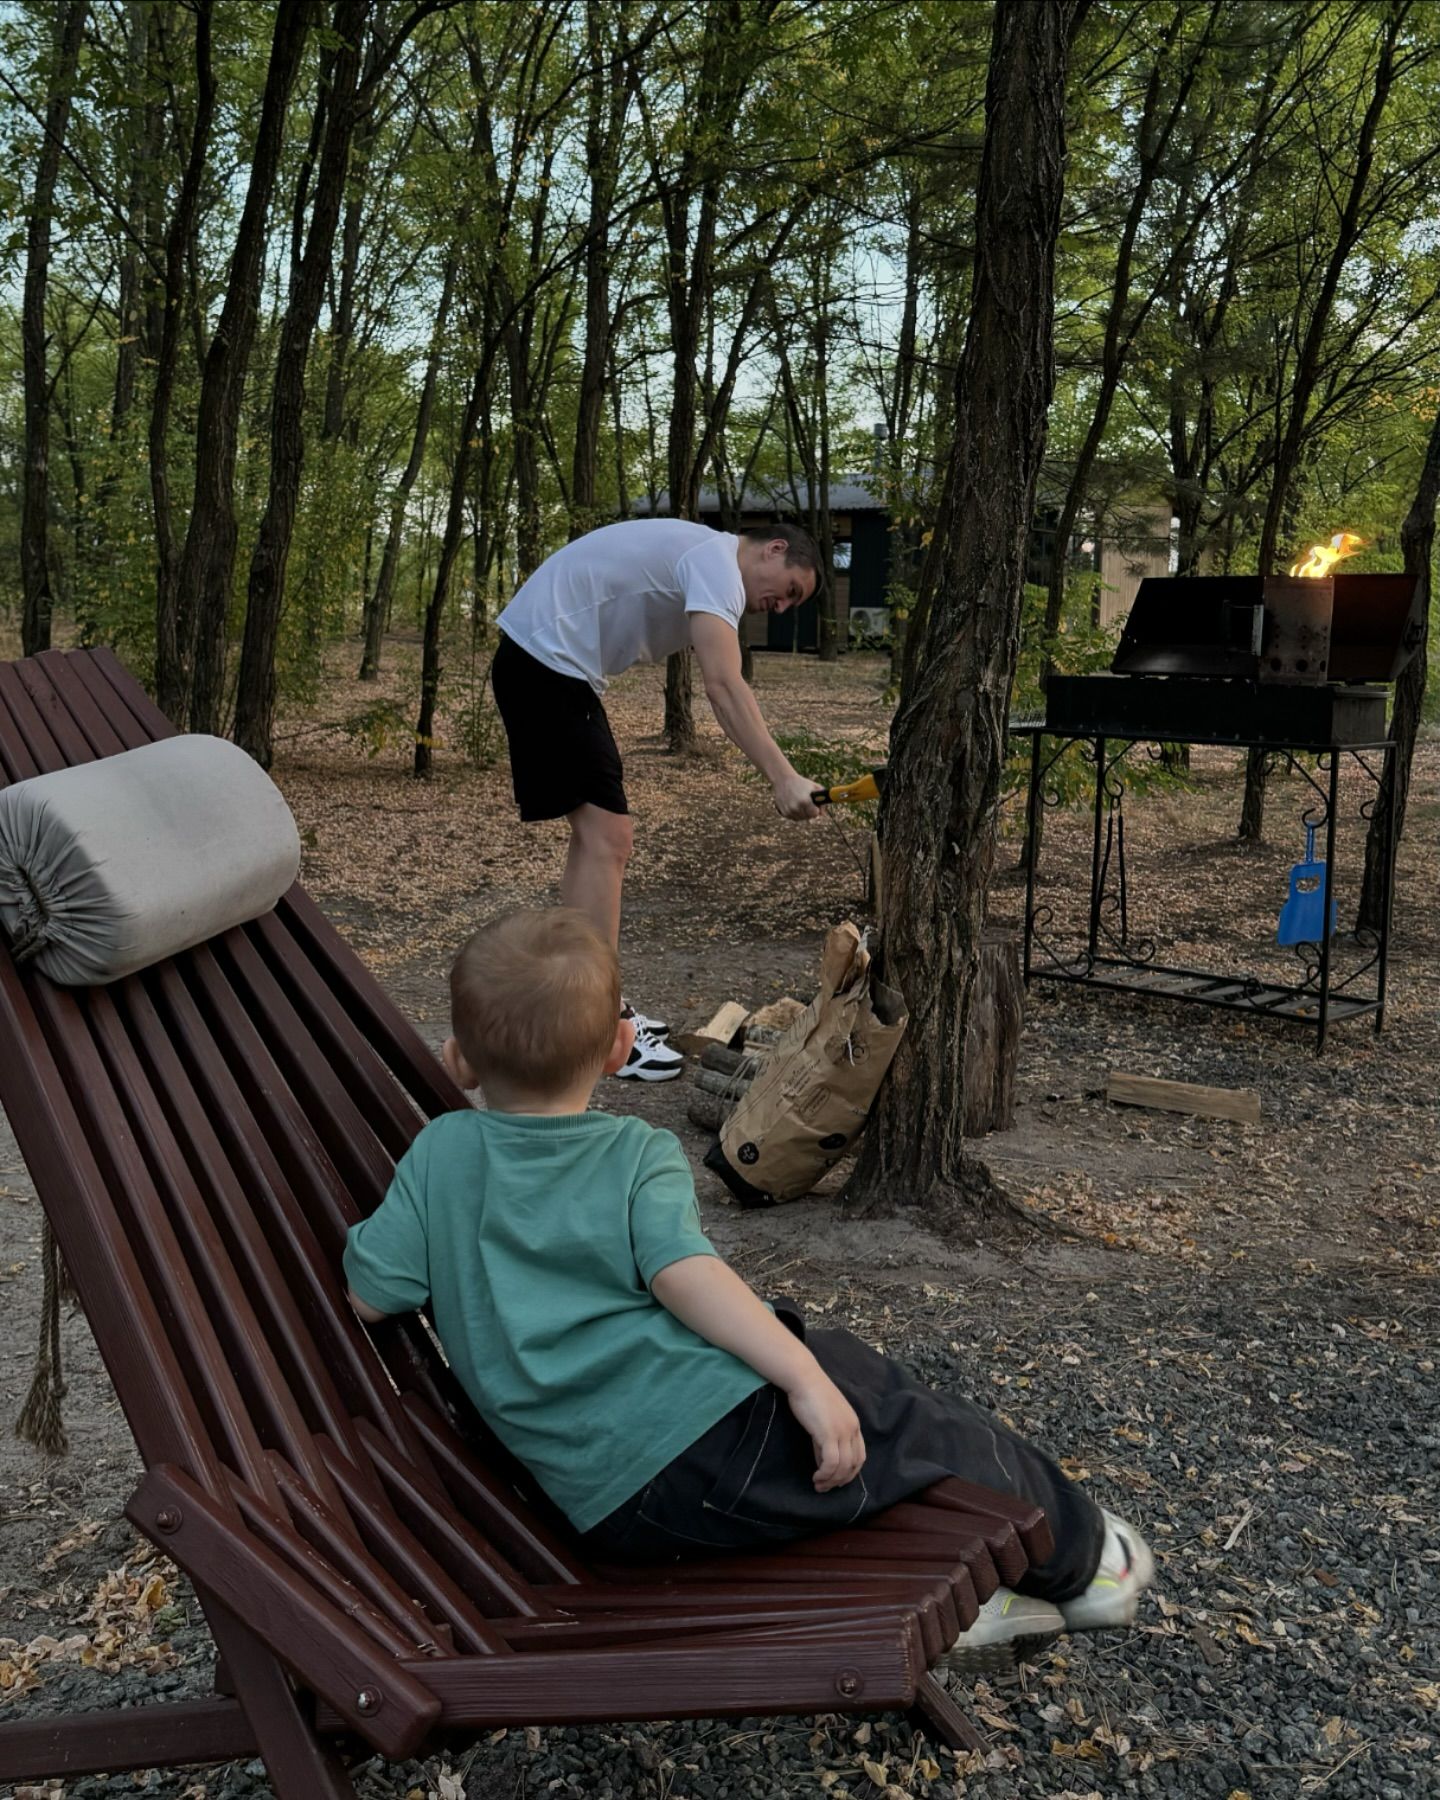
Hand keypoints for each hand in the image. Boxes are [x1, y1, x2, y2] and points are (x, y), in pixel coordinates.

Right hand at [772, 769, 820, 821]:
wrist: (783, 780)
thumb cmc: (801, 783)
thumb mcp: (815, 787)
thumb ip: (823, 799)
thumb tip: (823, 814)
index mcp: (805, 801)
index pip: (815, 814)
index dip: (817, 810)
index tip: (816, 807)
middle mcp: (796, 807)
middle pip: (808, 817)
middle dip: (810, 812)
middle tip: (809, 805)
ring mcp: (789, 811)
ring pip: (801, 818)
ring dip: (803, 813)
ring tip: (801, 803)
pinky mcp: (784, 813)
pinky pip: (794, 817)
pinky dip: (796, 813)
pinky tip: (795, 805)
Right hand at [786, 1373, 865, 1491]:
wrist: (804, 1378)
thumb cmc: (811, 1394)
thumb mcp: (824, 1419)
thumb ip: (827, 1439)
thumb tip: (823, 1461)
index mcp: (854, 1424)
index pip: (860, 1456)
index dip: (850, 1472)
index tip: (836, 1480)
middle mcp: (852, 1429)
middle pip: (854, 1464)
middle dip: (840, 1480)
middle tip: (825, 1487)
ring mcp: (842, 1431)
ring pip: (843, 1466)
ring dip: (831, 1480)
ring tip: (818, 1485)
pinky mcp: (829, 1433)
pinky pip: (831, 1462)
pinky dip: (825, 1473)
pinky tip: (816, 1476)